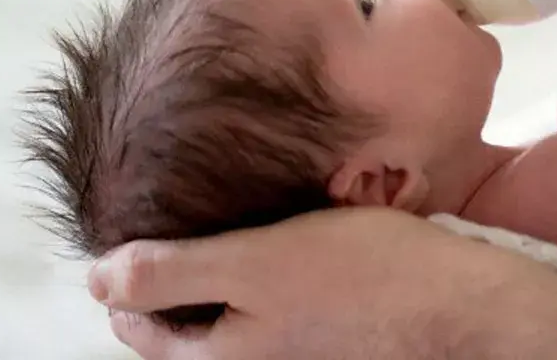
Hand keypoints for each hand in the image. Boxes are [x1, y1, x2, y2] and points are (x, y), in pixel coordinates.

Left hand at [88, 207, 556, 359]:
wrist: (459, 302)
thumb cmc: (364, 279)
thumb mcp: (255, 266)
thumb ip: (173, 273)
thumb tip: (97, 278)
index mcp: (227, 358)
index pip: (142, 326)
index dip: (127, 276)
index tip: (137, 227)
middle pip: (190, 321)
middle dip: (180, 270)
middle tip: (188, 212)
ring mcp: (296, 349)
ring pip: (237, 309)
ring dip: (227, 267)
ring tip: (236, 216)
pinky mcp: (330, 330)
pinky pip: (279, 301)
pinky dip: (270, 268)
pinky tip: (289, 233)